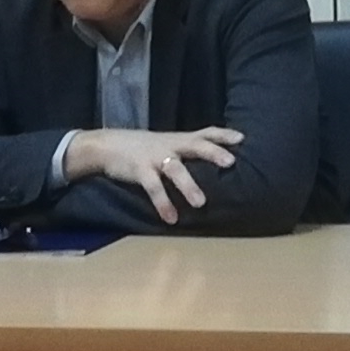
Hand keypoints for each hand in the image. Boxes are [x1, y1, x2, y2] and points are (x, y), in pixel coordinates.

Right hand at [63, 123, 241, 221]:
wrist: (107, 145)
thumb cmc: (143, 147)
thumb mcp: (166, 144)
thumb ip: (186, 150)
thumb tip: (212, 162)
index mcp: (179, 139)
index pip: (206, 132)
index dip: (223, 135)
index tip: (242, 138)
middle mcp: (170, 145)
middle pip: (196, 145)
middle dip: (213, 152)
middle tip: (231, 162)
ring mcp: (155, 157)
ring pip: (175, 169)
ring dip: (188, 186)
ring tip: (200, 204)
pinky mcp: (140, 170)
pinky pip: (153, 188)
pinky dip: (163, 203)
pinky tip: (171, 218)